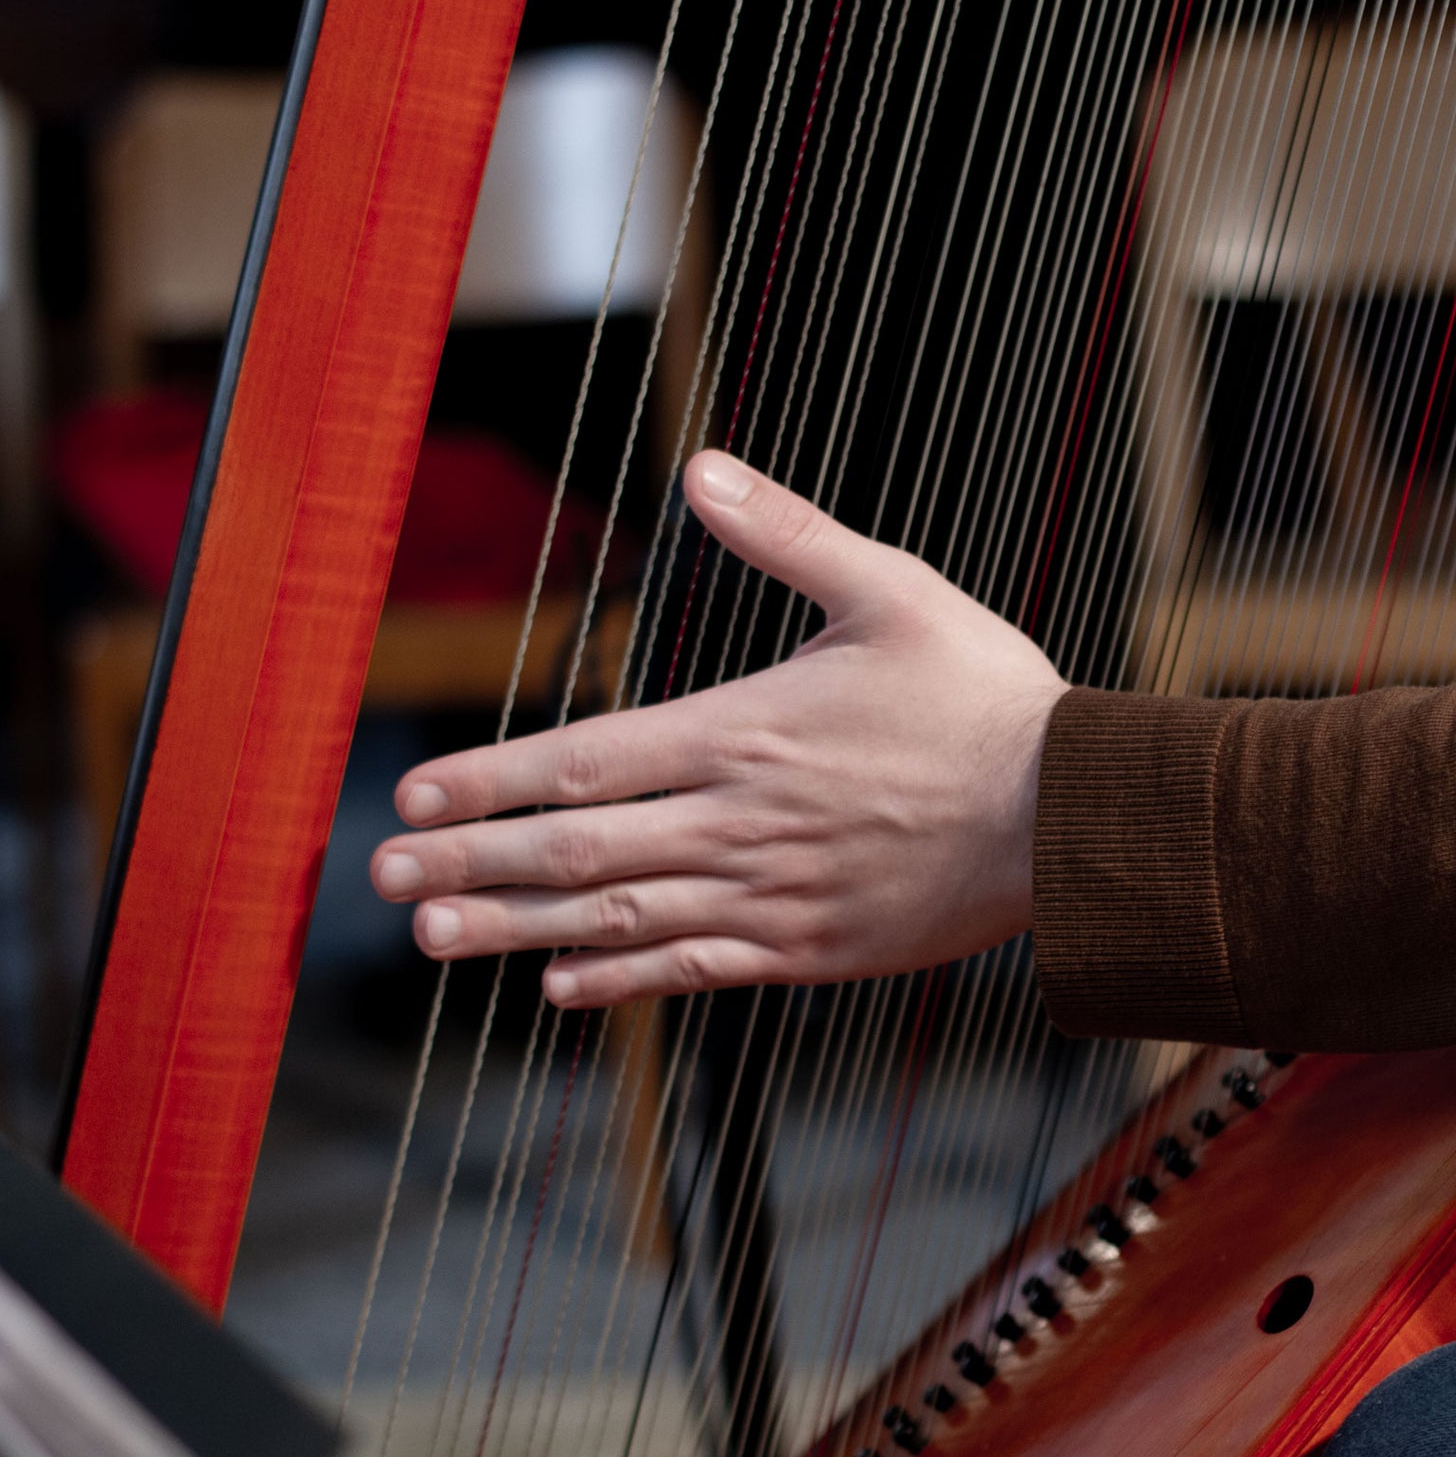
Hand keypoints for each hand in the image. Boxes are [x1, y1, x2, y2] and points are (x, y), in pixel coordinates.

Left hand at [369, 450, 1068, 1007]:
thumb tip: (702, 470)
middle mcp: (740, 822)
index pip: (584, 759)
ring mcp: (770, 896)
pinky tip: (558, 986)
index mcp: (745, 730)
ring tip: (433, 941)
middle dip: (470, 863)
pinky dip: (619, 981)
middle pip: (576, 849)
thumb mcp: (893, 589)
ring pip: (617, 919)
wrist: (1072, 816)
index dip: (486, 780)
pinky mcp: (808, 950)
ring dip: (515, 929)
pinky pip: (693, 971)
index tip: (411, 796)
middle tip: (383, 881)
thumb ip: (787, 535)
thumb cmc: (985, 696)